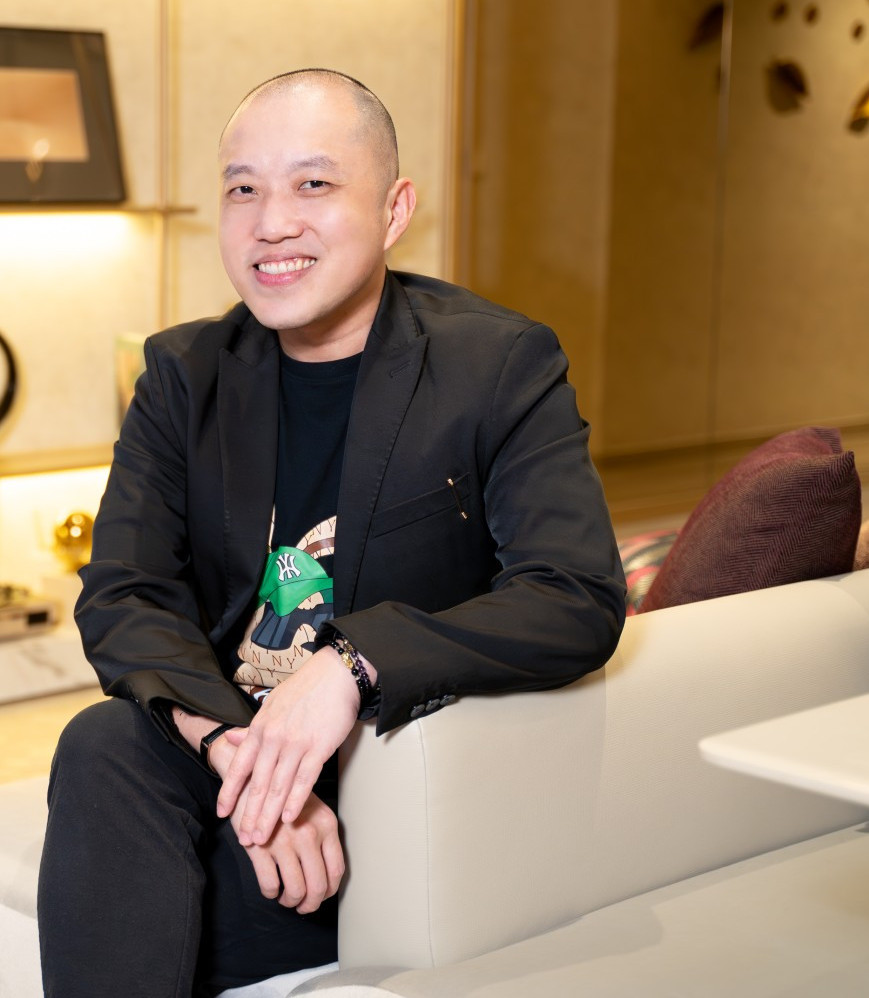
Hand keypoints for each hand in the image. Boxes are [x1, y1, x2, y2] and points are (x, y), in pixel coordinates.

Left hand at [216, 645, 366, 844]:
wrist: (335, 674)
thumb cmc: (305, 689)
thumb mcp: (271, 705)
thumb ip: (251, 727)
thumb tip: (230, 738)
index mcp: (260, 728)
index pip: (239, 766)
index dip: (229, 792)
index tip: (223, 813)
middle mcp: (274, 738)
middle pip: (258, 783)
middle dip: (250, 814)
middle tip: (245, 837)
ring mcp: (296, 743)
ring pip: (278, 786)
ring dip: (269, 815)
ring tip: (262, 836)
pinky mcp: (319, 747)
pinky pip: (304, 779)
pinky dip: (295, 800)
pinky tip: (289, 817)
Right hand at [230, 788, 344, 911]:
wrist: (252, 777)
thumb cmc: (283, 795)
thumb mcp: (312, 808)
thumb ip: (322, 834)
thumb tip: (327, 873)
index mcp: (327, 824)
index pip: (336, 870)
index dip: (329, 891)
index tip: (321, 896)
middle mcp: (309, 834)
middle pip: (317, 886)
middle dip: (310, 904)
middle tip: (303, 906)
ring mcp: (285, 842)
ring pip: (295, 890)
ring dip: (290, 901)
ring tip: (286, 898)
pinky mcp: (260, 847)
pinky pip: (270, 885)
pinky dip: (271, 893)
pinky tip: (271, 888)